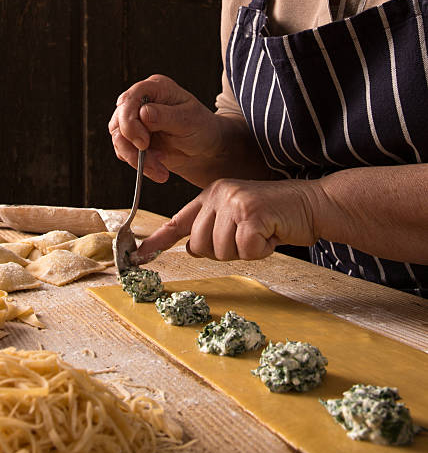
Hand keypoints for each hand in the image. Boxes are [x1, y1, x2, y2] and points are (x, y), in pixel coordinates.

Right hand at [109, 75, 224, 183]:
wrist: (204, 149)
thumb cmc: (201, 129)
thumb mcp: (188, 121)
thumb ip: (165, 116)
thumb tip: (143, 113)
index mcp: (155, 88)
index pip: (129, 100)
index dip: (130, 122)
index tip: (144, 143)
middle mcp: (140, 102)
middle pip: (119, 122)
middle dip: (133, 147)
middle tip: (154, 163)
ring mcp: (134, 121)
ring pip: (119, 140)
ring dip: (136, 160)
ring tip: (159, 170)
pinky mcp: (132, 139)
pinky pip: (123, 152)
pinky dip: (138, 164)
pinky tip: (157, 166)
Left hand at [136, 178, 319, 261]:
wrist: (314, 204)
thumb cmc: (276, 217)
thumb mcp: (239, 219)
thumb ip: (214, 230)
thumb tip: (191, 249)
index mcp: (211, 195)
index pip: (178, 222)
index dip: (158, 242)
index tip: (139, 257)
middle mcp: (218, 195)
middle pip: (199, 247)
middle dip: (223, 252)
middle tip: (247, 240)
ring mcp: (234, 202)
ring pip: (219, 251)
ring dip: (244, 252)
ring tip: (262, 234)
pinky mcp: (251, 213)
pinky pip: (244, 251)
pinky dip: (261, 251)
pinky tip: (272, 235)